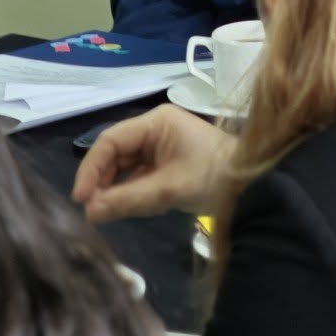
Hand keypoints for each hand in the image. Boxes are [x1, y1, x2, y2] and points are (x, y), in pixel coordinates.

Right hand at [72, 104, 231, 223]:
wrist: (255, 189)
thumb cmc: (214, 179)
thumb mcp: (169, 189)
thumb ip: (128, 199)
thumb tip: (90, 212)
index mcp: (157, 122)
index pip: (111, 141)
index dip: (91, 168)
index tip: (81, 197)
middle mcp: (156, 130)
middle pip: (116, 153)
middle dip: (102, 181)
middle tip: (91, 210)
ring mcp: (162, 147)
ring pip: (126, 168)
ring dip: (115, 189)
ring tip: (105, 213)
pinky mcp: (168, 165)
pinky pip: (139, 177)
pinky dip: (131, 193)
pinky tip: (126, 209)